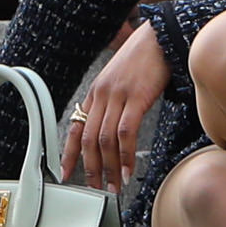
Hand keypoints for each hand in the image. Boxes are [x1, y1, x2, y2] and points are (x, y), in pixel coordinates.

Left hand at [68, 24, 168, 190]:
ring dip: (109, 167)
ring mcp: (117, 96)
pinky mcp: (136, 97)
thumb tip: (114, 130)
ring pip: (105, 139)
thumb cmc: (144, 60)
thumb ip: (113, 103)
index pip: (75, 128)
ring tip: (115, 185)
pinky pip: (125, 132)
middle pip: (88, 138)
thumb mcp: (120, 81)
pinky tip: (127, 169)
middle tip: (96, 188)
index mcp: (95, 93)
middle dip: (90, 168)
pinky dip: (125, 155)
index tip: (65, 173)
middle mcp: (101, 95)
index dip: (69, 153)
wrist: (160, 38)